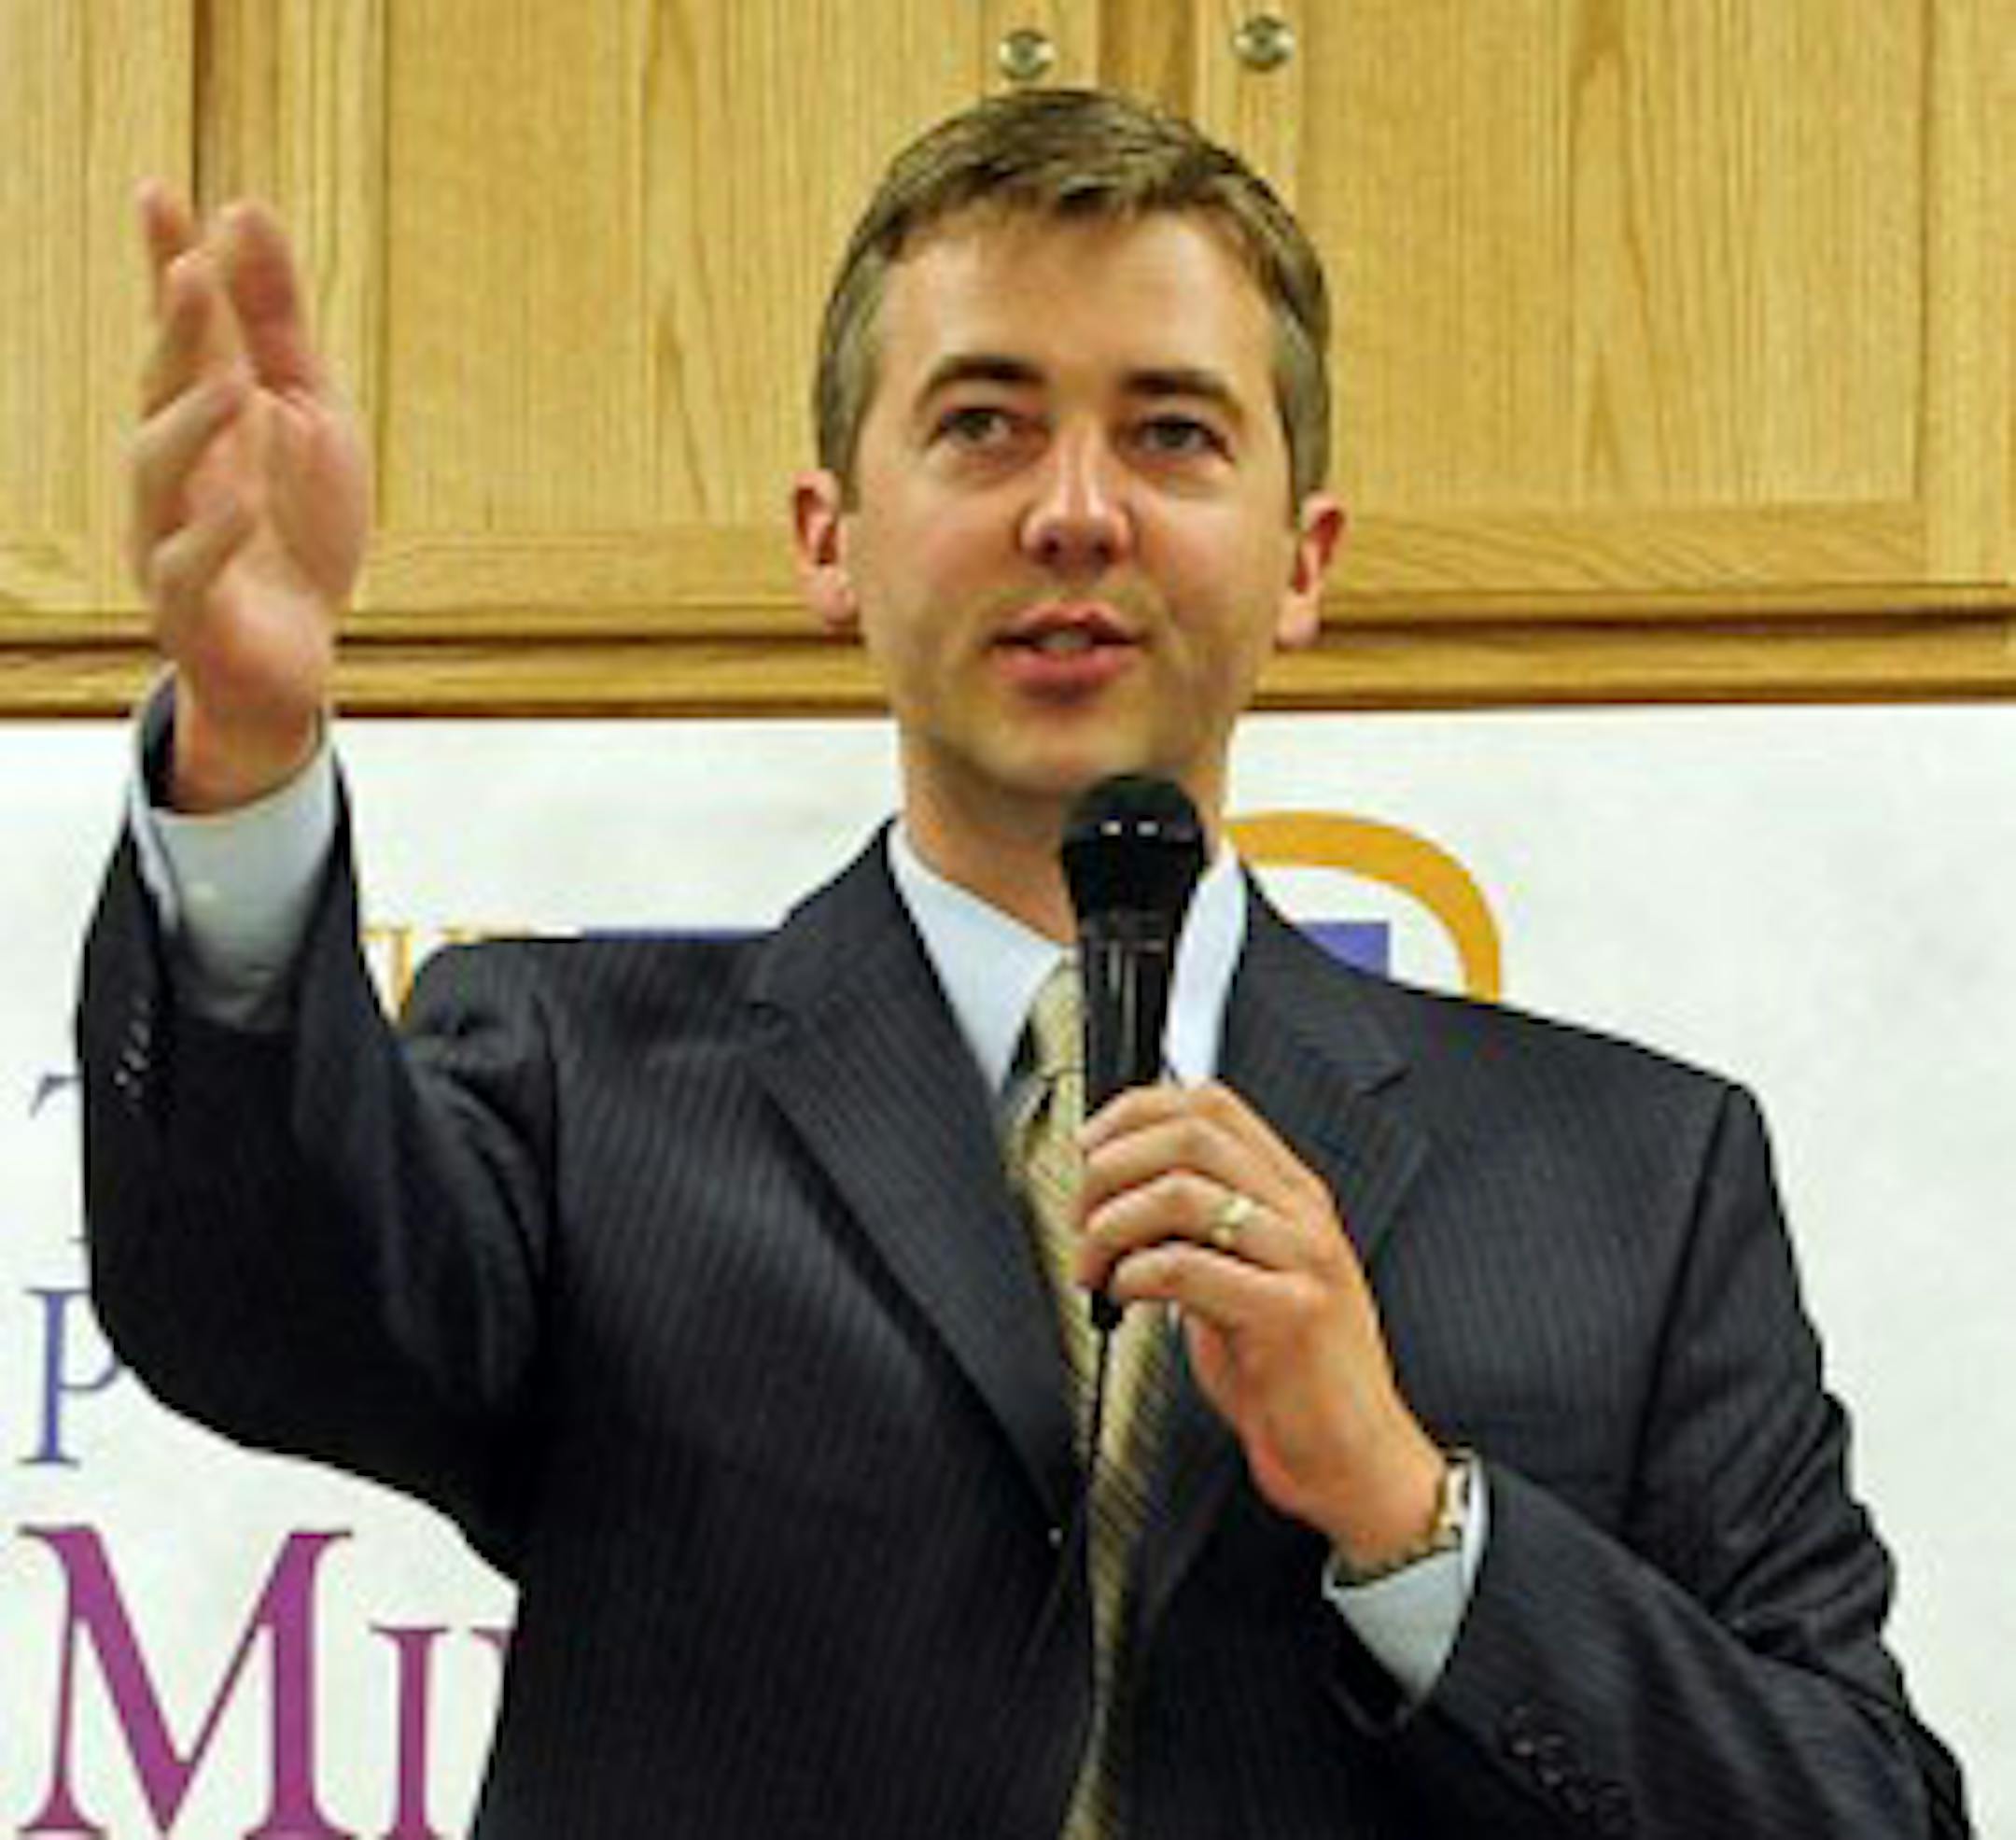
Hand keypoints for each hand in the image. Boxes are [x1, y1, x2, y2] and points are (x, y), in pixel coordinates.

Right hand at [127, 183, 370, 810]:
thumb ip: (277, 323)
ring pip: (159, 475)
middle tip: (189, 272)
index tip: (158, 190)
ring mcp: (170, 537)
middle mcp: (174, 470)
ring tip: (234, 388)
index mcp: (204, 417)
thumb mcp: (311, 414)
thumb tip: (246, 210)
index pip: (177, 329)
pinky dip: (211, 537)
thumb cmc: (295, 530)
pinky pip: (187, 570)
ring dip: (191, 426)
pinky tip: (242, 504)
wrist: (296, 659)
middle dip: (174, 335)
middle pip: (162, 391)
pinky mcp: (190, 610)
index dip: (163, 260)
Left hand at [1076, 1083, 1444, 1567]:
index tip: (1091, 1145)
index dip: (1137, 1111)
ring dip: (1112, 1225)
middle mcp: (1303, 1215)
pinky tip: (1124, 1297)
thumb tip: (1118, 1193)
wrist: (1354, 1459)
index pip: (1212, 1104)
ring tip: (1095, 1265)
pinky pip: (1186, 1267)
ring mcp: (1303, 1260)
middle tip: (1082, 1213)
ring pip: (1181, 1193)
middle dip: (1113, 1166)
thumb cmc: (1294, 1376)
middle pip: (1190, 1135)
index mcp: (1294, 1195)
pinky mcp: (1289, 1314)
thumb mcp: (1245, 1278)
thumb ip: (1200, 1230)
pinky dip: (1134, 1275)